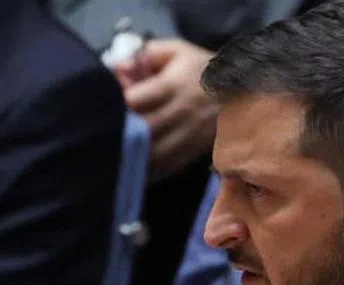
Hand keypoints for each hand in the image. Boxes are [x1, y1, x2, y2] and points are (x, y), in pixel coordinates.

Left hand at [115, 39, 216, 182]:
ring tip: (113, 158)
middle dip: (121, 134)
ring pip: (155, 154)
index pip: (138, 99)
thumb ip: (146, 55)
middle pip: (144, 130)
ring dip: (132, 158)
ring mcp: (188, 136)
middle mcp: (182, 113)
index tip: (108, 106)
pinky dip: (148, 173)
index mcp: (175, 85)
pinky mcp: (192, 152)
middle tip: (102, 136)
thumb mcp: (176, 51)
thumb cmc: (201, 71)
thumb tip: (120, 69)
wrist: (241, 93)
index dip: (119, 105)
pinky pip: (167, 167)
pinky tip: (132, 172)